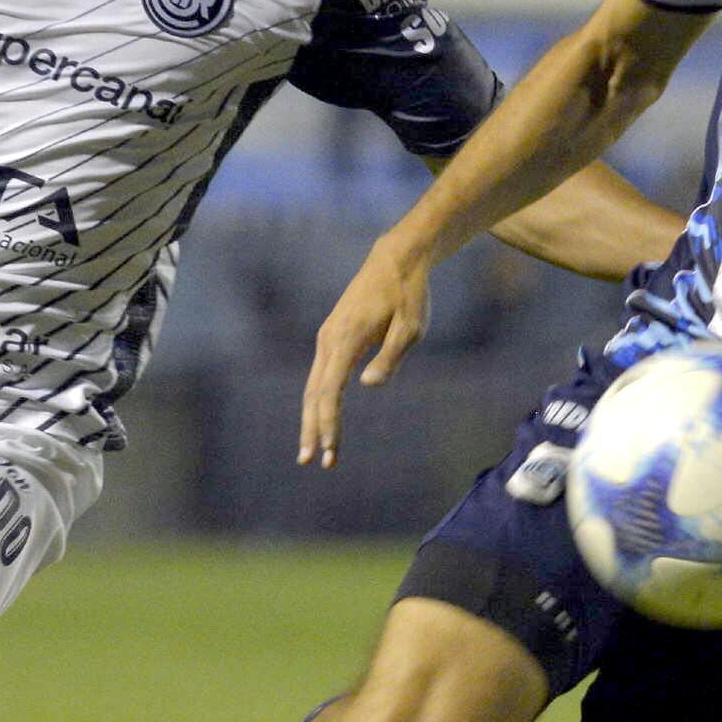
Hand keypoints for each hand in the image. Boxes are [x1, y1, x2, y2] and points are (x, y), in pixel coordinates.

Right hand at [298, 239, 430, 468]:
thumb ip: (390, 358)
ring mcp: (328, 337)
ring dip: (313, 418)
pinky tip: (322, 418)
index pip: (330, 391)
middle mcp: (329, 339)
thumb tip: (368, 385)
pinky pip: (321, 375)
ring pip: (313, 385)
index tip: (328, 450)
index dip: (328, 423)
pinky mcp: (333, 336)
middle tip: (310, 462)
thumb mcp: (411, 328)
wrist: (395, 260)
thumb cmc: (408, 295)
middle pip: (314, 393)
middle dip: (313, 429)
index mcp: (346, 339)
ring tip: (313, 450)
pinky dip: (319, 400)